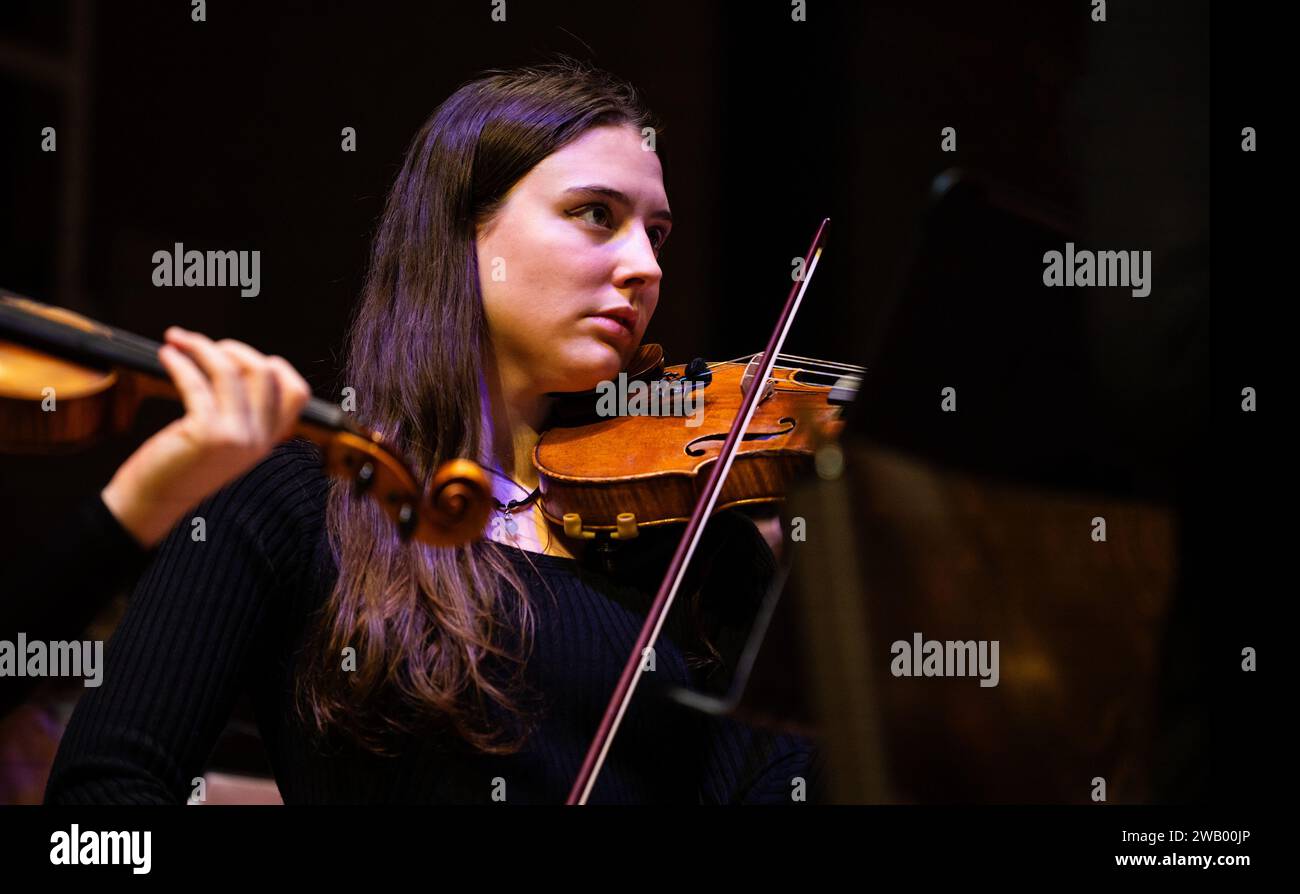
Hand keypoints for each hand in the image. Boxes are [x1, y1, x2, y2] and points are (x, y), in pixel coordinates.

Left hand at [100, 327, 311, 548]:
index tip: (238, 356)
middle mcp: (259, 439)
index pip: (296, 392)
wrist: (154, 500)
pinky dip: (179, 362)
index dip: (273, 364)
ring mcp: (237, 437)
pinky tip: (167, 356)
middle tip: (203, 345)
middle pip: (264, 371)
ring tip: (178, 340)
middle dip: (232, 348)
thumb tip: (235, 361)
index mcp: (268, 440)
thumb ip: (243, 413)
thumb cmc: (183, 465)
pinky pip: (196, 382)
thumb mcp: (227, 441)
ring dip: (201, 346)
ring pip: (230, 370)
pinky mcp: (207, 434)